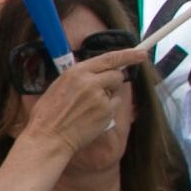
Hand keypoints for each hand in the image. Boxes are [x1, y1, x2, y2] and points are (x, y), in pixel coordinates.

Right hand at [12, 48, 139, 166]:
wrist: (48, 137)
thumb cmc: (49, 114)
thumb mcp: (60, 85)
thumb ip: (80, 77)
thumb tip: (96, 74)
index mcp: (76, 71)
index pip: (109, 58)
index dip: (128, 55)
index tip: (141, 54)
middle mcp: (90, 81)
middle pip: (116, 75)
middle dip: (113, 81)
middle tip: (102, 91)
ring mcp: (100, 97)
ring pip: (116, 92)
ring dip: (109, 96)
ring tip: (89, 108)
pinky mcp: (106, 112)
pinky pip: (114, 106)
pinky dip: (108, 110)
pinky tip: (92, 117)